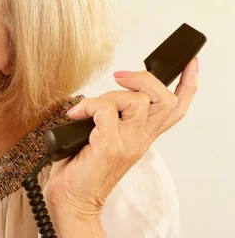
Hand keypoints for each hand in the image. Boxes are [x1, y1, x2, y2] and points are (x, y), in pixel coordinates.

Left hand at [44, 58, 198, 225]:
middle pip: (165, 100)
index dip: (187, 85)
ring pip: (137, 101)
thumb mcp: (101, 137)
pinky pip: (105, 109)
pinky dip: (87, 105)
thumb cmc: (81, 169)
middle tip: (121, 78)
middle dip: (145, 78)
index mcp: (141, 136)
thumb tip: (97, 98)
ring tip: (89, 109)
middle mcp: (140, 139)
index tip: (191, 64)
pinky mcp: (110, 146)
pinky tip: (76, 115)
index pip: (175, 109)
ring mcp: (128, 143)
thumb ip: (109, 117)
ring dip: (110, 95)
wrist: (73, 200)